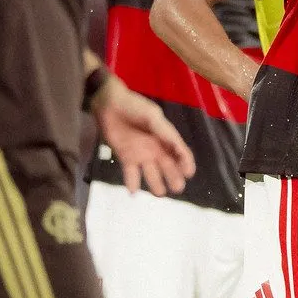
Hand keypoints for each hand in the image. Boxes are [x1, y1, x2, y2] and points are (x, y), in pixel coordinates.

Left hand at [94, 79, 195, 196]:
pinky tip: (133, 192)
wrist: (109, 104)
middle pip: (169, 167)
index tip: (188, 173)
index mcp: (165, 137)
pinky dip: (133, 184)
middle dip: (174, 178)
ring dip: (156, 184)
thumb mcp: (152, 116)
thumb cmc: (134, 107)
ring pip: (152, 174)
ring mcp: (141, 155)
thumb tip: (178, 147)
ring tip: (159, 193)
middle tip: (177, 188)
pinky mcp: (126, 158)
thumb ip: (164, 131)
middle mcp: (156, 149)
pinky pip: (131, 175)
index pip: (180, 153)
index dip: (186, 163)